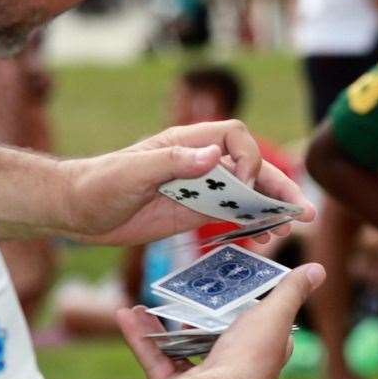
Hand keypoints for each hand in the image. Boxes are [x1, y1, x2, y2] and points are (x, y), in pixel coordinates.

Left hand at [60, 121, 314, 246]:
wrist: (76, 211)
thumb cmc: (97, 185)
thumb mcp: (132, 173)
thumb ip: (172, 162)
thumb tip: (212, 157)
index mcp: (186, 143)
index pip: (234, 137)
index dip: (246, 158)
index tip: (239, 186)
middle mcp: (198, 162)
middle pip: (250, 166)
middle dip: (278, 186)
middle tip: (301, 210)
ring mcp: (198, 187)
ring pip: (247, 192)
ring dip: (271, 207)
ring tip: (290, 228)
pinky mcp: (194, 211)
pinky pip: (232, 214)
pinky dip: (251, 224)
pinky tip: (263, 241)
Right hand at [118, 263, 325, 378]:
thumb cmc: (248, 359)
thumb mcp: (274, 316)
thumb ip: (291, 291)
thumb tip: (317, 268)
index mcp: (264, 360)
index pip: (269, 333)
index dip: (260, 309)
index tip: (241, 283)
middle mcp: (235, 378)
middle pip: (218, 340)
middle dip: (200, 314)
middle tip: (188, 288)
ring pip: (182, 350)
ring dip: (163, 324)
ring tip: (149, 300)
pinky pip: (156, 361)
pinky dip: (141, 338)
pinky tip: (126, 314)